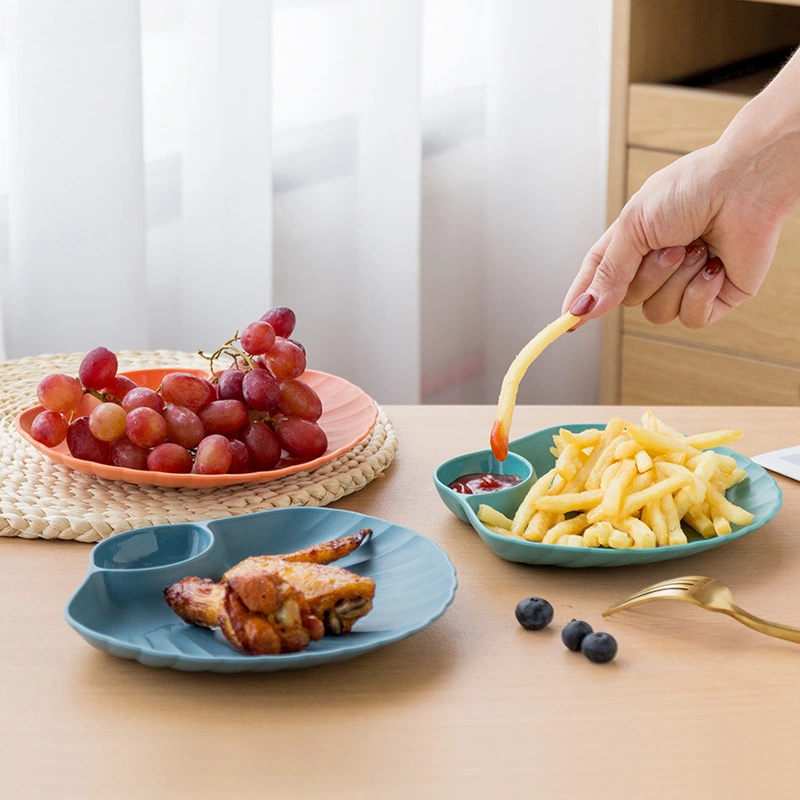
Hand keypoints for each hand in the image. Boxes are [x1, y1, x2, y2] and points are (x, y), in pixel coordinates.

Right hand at [562, 140, 786, 328]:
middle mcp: (657, 266)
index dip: (583, 299)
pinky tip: (715, 265)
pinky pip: (692, 318)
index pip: (599, 279)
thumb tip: (583, 308)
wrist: (746, 183)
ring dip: (675, 281)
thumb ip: (607, 272)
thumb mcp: (633, 227)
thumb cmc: (691, 189)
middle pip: (628, 300)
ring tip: (696, 248)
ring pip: (658, 314)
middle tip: (672, 244)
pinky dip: (700, 292)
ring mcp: (685, 283)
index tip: (566, 322)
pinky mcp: (716, 297)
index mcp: (632, 244)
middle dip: (647, 275)